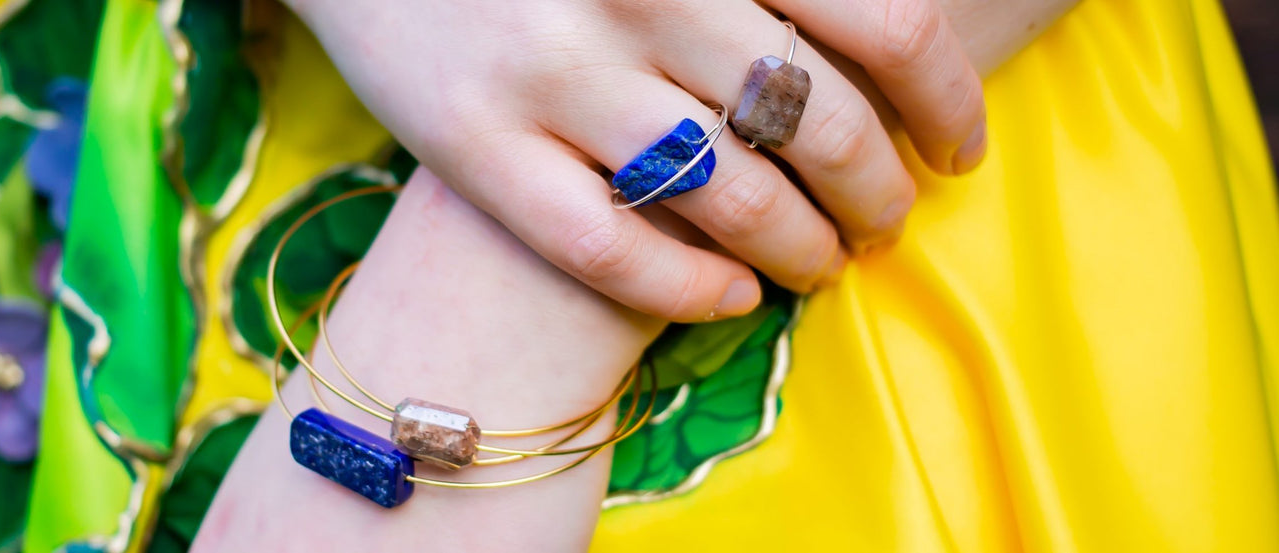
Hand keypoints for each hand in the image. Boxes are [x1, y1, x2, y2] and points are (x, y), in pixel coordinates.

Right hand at [288, 0, 985, 320]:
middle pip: (824, 129)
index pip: (886, 27)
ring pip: (732, 203)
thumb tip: (887, 41)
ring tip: (818, 265)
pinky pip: (613, 252)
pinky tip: (729, 298)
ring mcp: (554, 78)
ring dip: (804, 253)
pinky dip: (693, 290)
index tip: (958, 148)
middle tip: (886, 221)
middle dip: (881, 196)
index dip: (948, 103)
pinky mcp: (479, 149)